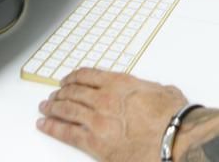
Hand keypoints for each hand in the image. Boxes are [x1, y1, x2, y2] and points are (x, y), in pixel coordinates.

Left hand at [37, 68, 186, 161]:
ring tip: (45, 107)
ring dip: (52, 107)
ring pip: (66, 110)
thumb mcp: (161, 91)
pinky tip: (44, 125)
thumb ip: (147, 90)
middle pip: (73, 92)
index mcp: (119, 83)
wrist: (174, 138)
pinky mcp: (94, 142)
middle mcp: (104, 98)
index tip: (67, 79)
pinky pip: (66, 133)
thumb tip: (149, 92)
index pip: (87, 75)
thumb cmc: (172, 116)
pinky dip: (52, 127)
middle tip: (54, 94)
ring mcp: (96, 120)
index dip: (73, 77)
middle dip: (61, 92)